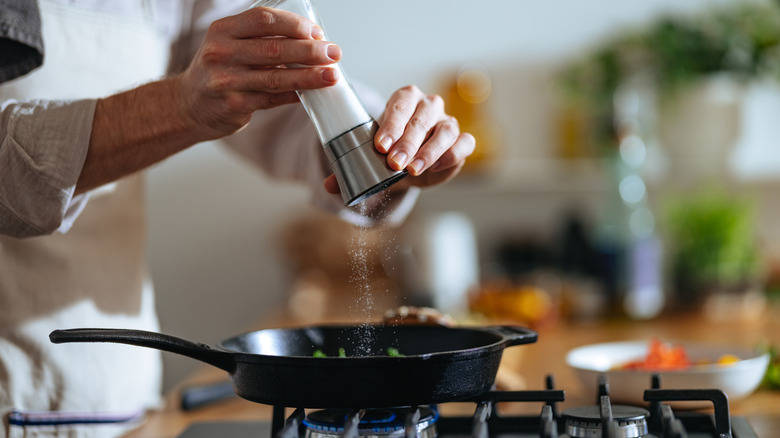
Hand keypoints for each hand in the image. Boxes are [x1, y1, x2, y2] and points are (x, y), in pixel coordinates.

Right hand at [175, 7, 341, 140]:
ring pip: (276, 77)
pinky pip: (272, 98)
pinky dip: (294, 95)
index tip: (317, 32)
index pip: (264, 20)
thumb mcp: (228, 44)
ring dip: (309, 76)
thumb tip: (310, 40)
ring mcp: (226, 80)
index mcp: (223, 30)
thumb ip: (260, 39)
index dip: (294, 25)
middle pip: (274, 49)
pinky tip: (311, 93)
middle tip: (334, 53)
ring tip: (331, 76)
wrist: (188, 105)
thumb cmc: (218, 71)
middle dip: (310, 51)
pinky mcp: (234, 105)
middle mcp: (221, 53)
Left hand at [323, 85, 474, 194]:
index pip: (401, 104)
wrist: (410, 165)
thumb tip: (329, 185)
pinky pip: (464, 143)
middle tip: (394, 163)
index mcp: (405, 100)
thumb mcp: (370, 160)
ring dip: (429, 151)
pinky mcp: (462, 141)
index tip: (380, 146)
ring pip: (445, 130)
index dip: (392, 123)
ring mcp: (448, 122)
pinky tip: (435, 168)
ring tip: (413, 170)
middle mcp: (428, 106)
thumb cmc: (390, 154)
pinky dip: (452, 154)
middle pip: (422, 117)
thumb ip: (349, 171)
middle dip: (408, 142)